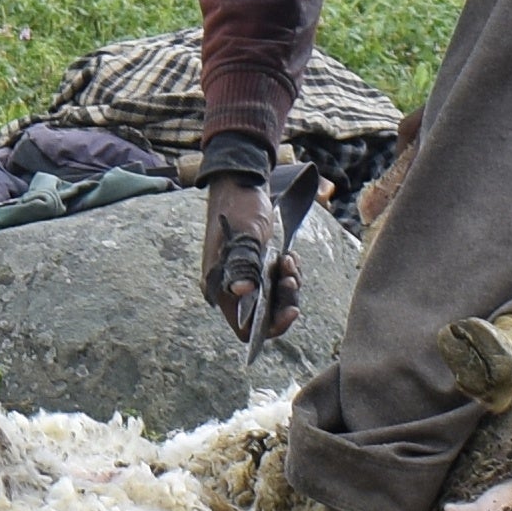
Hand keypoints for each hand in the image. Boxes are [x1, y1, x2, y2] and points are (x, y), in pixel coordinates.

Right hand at [203, 170, 283, 341]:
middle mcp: (230, 287)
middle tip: (291, 276)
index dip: (270, 326)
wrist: (241, 182)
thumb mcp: (246, 234)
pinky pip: (276, 283)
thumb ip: (243, 264)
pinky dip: (288, 273)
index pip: (245, 328)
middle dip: (284, 300)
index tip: (291, 309)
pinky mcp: (255, 267)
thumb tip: (241, 292)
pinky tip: (288, 256)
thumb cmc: (240, 206)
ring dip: (289, 284)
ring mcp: (244, 278)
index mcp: (220, 286)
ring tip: (290, 260)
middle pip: (264, 316)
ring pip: (274, 300)